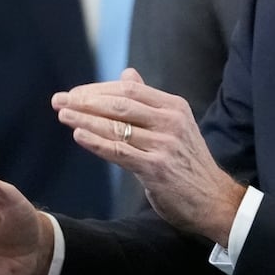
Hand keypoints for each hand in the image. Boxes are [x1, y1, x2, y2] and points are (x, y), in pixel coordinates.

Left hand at [53, 68, 245, 241]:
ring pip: (116, 127)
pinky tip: (78, 135)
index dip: (98, 89)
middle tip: (58, 100)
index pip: (130, 89)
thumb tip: (127, 74)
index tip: (74, 94)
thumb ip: (149, 101)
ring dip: (84, 119)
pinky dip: (97, 142)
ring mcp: (164, 145)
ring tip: (62, 115)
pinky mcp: (156, 169)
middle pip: (120, 103)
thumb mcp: (176, 125)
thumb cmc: (189, 164)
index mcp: (174, 107)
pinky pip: (120, 152)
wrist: (215, 201)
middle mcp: (170, 122)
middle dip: (85, 101)